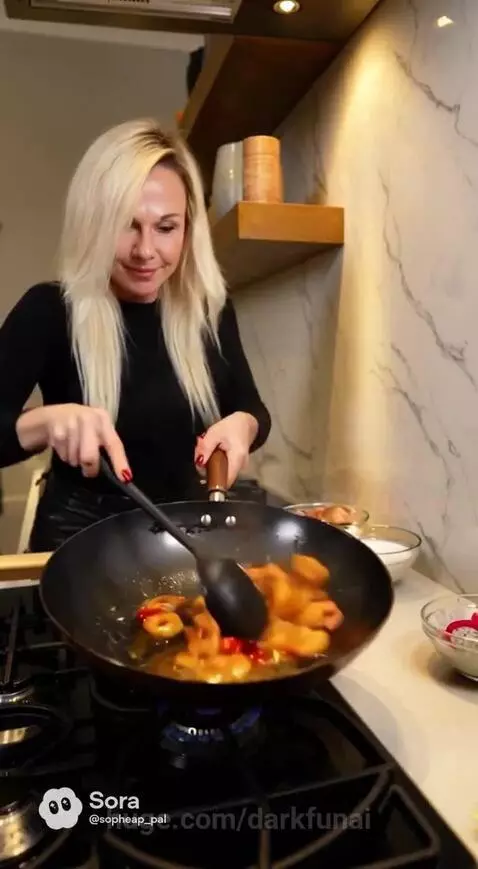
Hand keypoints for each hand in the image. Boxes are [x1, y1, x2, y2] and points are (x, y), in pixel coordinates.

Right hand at [16, 404, 130, 479]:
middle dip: (90, 468)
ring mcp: (70, 424)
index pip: (114, 443)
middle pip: (89, 456)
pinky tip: (65, 445)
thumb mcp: (97, 429)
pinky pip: (63, 455)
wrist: (56, 414)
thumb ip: (106, 445)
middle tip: (89, 471)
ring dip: (75, 460)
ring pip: (75, 458)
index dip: (119, 462)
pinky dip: (64, 456)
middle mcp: (88, 419)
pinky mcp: (56, 431)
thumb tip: (119, 472)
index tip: (125, 477)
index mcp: (103, 419)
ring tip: (74, 449)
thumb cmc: (83, 426)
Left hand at [194, 412, 258, 487]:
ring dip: (210, 464)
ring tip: (208, 449)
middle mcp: (241, 467)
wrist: (245, 423)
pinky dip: (215, 462)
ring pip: (220, 473)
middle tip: (201, 452)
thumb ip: (205, 448)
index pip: (225, 481)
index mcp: (237, 458)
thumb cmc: (231, 426)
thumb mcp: (214, 433)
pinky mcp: (236, 467)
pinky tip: (214, 452)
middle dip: (206, 468)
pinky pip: (222, 469)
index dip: (211, 480)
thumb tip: (199, 463)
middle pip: (219, 476)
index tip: (202, 469)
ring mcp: (240, 468)